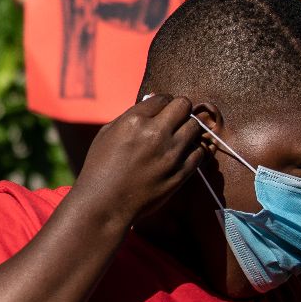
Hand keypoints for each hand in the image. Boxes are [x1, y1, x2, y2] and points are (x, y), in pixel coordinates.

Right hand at [69, 94, 205, 226]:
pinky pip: (200, 152)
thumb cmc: (101, 166)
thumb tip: (152, 102)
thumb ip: (131, 115)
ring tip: (179, 136)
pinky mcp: (180, 173)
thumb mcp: (108, 133)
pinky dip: (194, 150)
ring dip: (188, 128)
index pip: (162, 97)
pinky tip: (183, 153)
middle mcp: (155, 133)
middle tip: (175, 118)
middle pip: (184, 106)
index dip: (163, 102)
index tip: (162, 109)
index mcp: (134, 120)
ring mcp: (171, 154)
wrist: (105, 203)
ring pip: (195, 127)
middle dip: (180, 109)